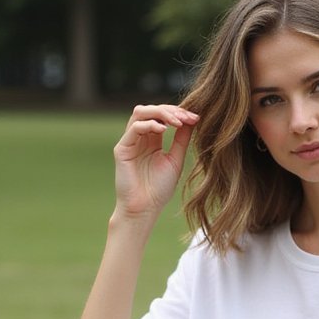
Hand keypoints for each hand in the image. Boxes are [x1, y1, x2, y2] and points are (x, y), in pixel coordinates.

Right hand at [113, 104, 198, 219]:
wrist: (144, 209)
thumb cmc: (159, 189)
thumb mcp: (176, 160)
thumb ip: (181, 140)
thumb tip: (193, 120)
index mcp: (152, 139)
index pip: (163, 116)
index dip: (179, 113)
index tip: (196, 118)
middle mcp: (140, 137)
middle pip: (152, 110)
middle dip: (172, 110)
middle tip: (187, 117)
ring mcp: (130, 141)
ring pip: (141, 112)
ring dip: (161, 113)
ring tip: (177, 122)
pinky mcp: (122, 148)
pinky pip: (134, 128)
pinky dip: (150, 124)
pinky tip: (164, 130)